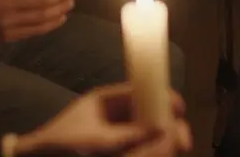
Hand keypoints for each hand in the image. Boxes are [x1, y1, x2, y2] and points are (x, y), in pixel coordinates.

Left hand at [15, 85, 192, 155]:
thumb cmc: (57, 144)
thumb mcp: (93, 139)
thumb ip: (127, 134)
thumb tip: (160, 129)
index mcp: (106, 99)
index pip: (143, 89)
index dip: (164, 96)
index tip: (179, 109)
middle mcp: (113, 112)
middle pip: (150, 111)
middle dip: (169, 124)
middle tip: (182, 141)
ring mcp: (113, 130)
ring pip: (147, 130)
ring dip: (162, 139)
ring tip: (173, 147)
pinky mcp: (113, 147)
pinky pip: (138, 145)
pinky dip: (149, 148)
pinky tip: (158, 152)